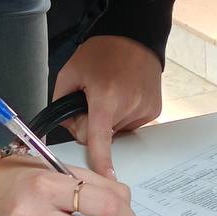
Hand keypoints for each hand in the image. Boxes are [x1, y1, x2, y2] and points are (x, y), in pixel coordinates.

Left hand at [54, 36, 162, 176]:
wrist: (134, 36)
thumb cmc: (101, 52)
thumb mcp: (70, 72)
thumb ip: (62, 104)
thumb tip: (70, 130)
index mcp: (106, 97)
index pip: (100, 138)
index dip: (101, 161)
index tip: (107, 179)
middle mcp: (129, 105)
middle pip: (101, 135)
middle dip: (93, 124)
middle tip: (94, 98)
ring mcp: (145, 109)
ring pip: (116, 130)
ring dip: (110, 117)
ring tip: (112, 91)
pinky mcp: (153, 110)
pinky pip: (130, 124)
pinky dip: (123, 114)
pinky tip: (124, 94)